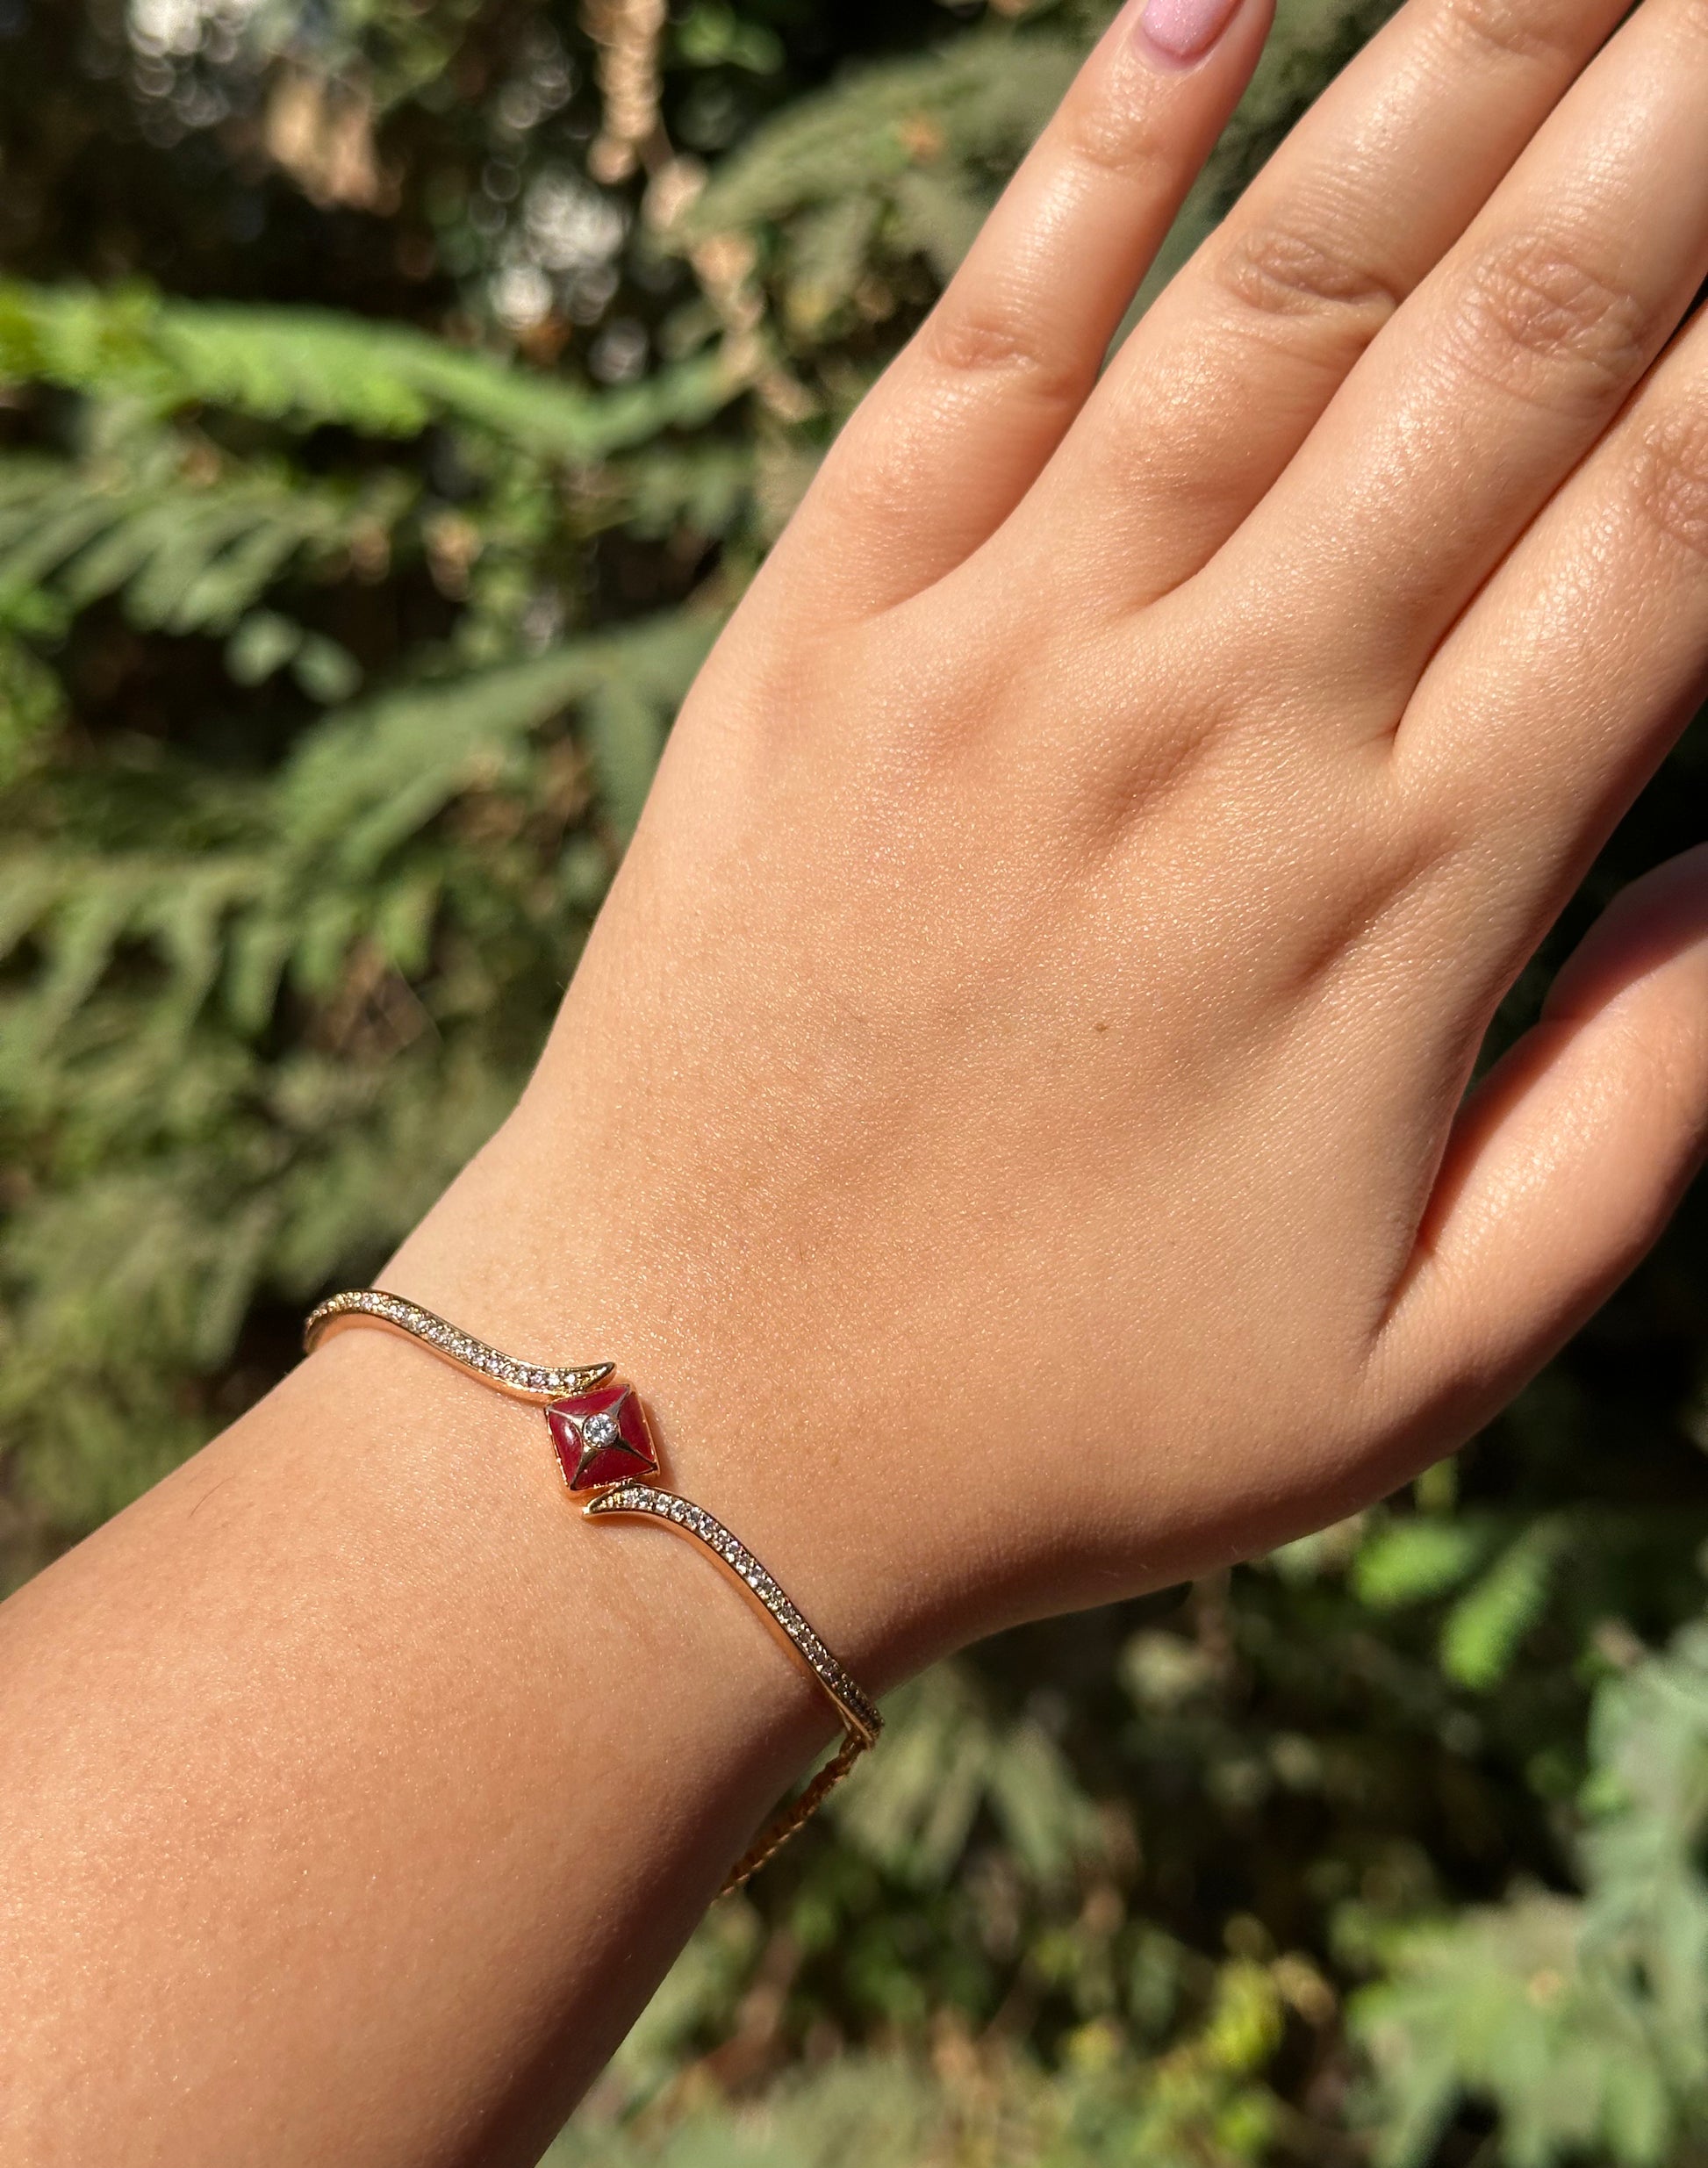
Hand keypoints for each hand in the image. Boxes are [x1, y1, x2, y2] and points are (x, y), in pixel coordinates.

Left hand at [399, 0, 1707, 1677]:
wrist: (686, 1420)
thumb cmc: (1067, 1423)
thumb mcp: (1415, 1363)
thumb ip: (1628, 1116)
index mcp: (1403, 900)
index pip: (1681, 522)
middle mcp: (1218, 730)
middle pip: (1514, 338)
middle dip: (1676, 118)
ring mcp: (1003, 665)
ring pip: (1273, 298)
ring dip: (1459, 59)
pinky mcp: (820, 644)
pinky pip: (972, 358)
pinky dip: (1087, 166)